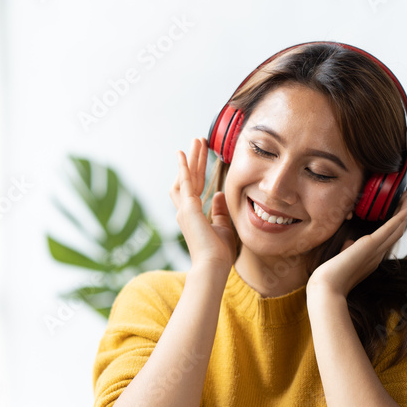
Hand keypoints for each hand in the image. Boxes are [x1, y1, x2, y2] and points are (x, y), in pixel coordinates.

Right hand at [170, 137, 236, 271]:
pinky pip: (185, 182)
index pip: (193, 188)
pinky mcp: (188, 208)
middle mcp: (185, 211)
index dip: (195, 172)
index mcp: (193, 215)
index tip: (201, 157)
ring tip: (197, 140)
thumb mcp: (222, 227)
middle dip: (194, 159)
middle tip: (199, 140)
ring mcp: (185, 209)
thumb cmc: (218, 253)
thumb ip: (219, 210)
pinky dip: (184, 167)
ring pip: (186, 176)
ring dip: (191, 158)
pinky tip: (183, 153)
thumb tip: (219, 194)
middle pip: (189, 178)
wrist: (213, 266)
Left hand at [307, 190, 406, 299]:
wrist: (328, 287)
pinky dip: (400, 217)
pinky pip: (389, 229)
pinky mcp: (371, 245)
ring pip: (397, 228)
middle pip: (396, 232)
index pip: (387, 239)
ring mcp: (376, 250)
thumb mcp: (342, 259)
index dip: (395, 226)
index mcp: (371, 259)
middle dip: (403, 215)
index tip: (399, 213)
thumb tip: (349, 243)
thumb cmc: (330, 277)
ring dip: (404, 211)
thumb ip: (348, 250)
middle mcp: (377, 255)